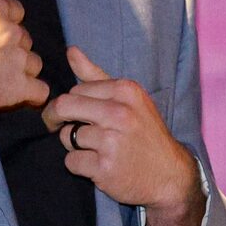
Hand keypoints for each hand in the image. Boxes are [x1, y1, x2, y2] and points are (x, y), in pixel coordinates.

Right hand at [0, 0, 45, 129]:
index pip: (16, 12)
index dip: (5, 25)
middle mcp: (12, 32)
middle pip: (25, 39)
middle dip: (12, 49)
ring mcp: (19, 60)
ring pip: (33, 64)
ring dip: (22, 71)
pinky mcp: (20, 87)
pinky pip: (40, 91)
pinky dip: (32, 94)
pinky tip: (18, 94)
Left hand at [44, 47, 203, 225]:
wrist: (170, 175)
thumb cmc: (145, 134)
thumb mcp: (129, 100)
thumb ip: (96, 75)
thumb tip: (70, 50)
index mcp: (125, 91)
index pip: (76, 90)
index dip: (72, 104)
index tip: (77, 115)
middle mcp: (119, 113)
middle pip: (63, 107)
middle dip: (55, 118)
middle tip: (59, 127)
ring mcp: (112, 141)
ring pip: (66, 136)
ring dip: (73, 145)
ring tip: (95, 149)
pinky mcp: (105, 168)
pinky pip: (72, 161)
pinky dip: (80, 166)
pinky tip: (98, 165)